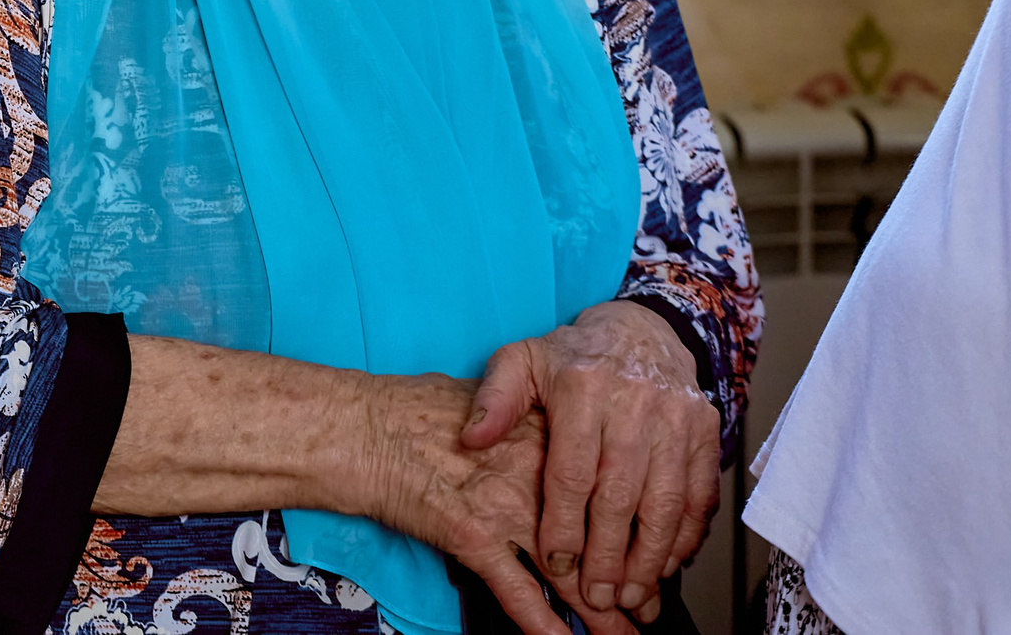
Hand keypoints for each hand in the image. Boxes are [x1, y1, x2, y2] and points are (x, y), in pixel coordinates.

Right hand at [361, 374, 627, 634]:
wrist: (360, 427)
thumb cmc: (407, 410)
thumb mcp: (481, 398)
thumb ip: (522, 423)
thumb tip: (540, 434)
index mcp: (539, 434)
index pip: (601, 485)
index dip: (628, 522)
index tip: (649, 542)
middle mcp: (532, 474)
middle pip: (597, 536)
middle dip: (627, 578)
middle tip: (650, 604)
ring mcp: (504, 509)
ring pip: (568, 573)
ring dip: (600, 614)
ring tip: (628, 634)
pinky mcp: (473, 539)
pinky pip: (519, 593)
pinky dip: (545, 625)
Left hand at [463, 301, 721, 623]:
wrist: (641, 329)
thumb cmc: (574, 356)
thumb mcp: (520, 360)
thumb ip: (494, 400)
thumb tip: (472, 438)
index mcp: (582, 387)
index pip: (573, 470)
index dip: (565, 523)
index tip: (558, 562)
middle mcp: (635, 403)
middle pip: (622, 494)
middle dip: (608, 554)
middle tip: (596, 596)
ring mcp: (677, 419)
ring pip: (667, 502)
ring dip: (651, 557)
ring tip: (631, 593)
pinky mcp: (707, 433)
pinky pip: (701, 495)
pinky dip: (688, 535)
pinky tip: (668, 563)